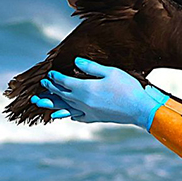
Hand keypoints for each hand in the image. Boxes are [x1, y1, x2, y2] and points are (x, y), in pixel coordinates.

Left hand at [31, 58, 169, 129]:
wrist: (139, 109)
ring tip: (42, 104)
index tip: (49, 74)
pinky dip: (71, 115)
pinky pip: (79, 117)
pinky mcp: (96, 118)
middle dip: (51, 89)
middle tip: (43, 85)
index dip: (56, 77)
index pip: (65, 82)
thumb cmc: (127, 88)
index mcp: (86, 89)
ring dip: (53, 104)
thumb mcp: (111, 72)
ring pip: (66, 107)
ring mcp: (89, 112)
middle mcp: (83, 102)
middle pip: (62, 95)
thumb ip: (91, 67)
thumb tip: (76, 62)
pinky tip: (70, 115)